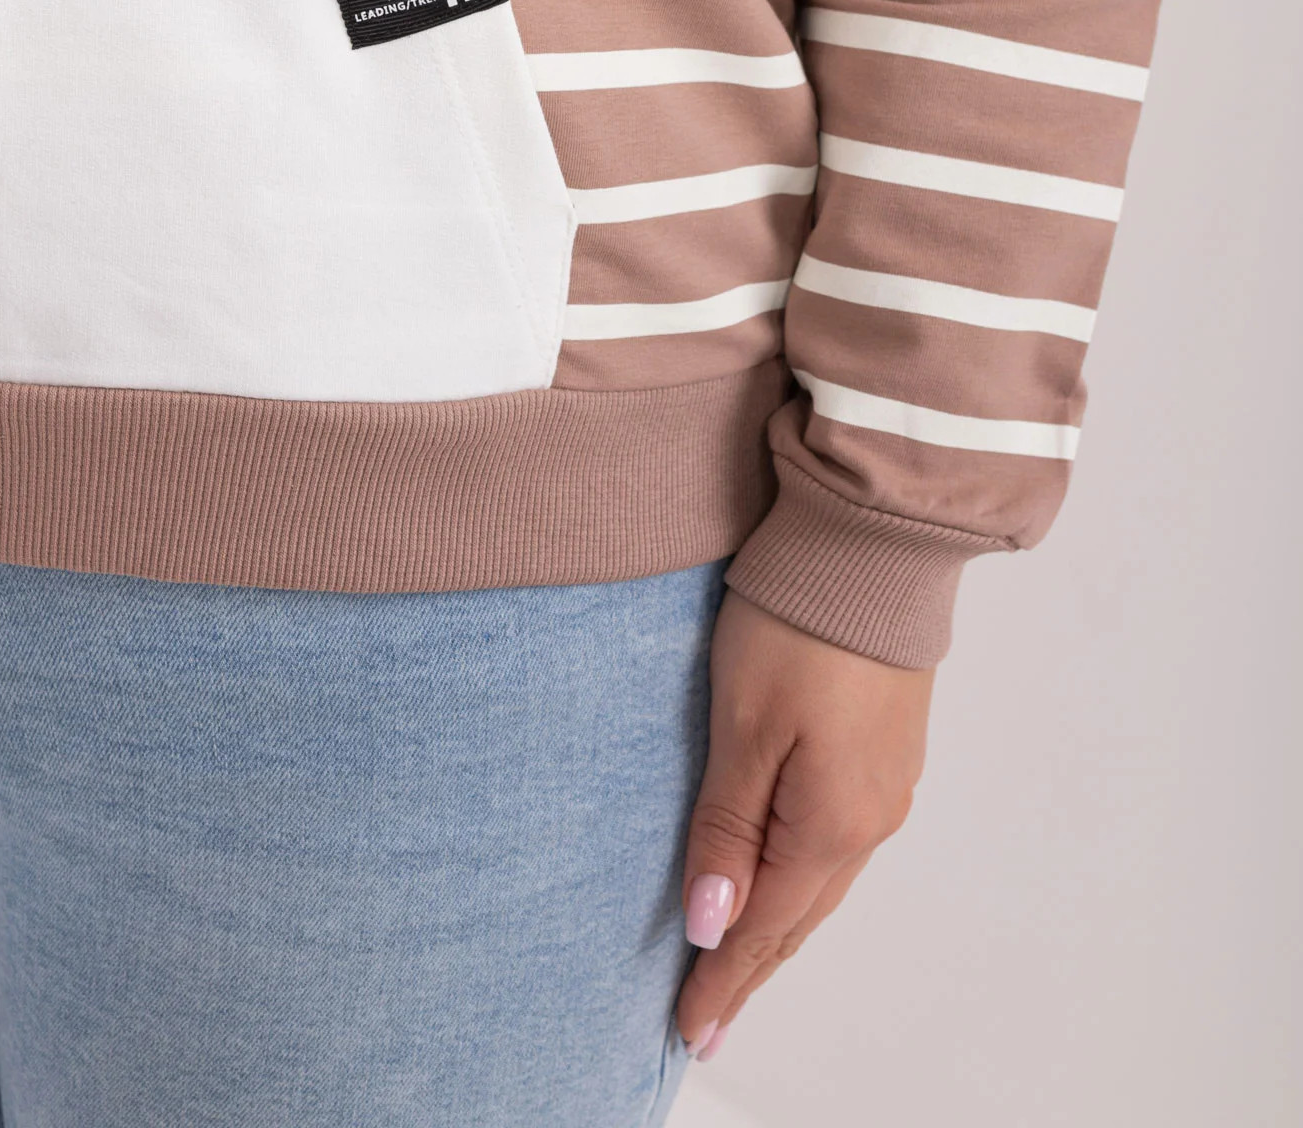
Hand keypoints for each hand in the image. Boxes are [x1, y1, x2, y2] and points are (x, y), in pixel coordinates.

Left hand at [675, 591, 934, 1057]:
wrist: (873, 547)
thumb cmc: (801, 624)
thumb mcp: (744, 725)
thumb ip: (728, 826)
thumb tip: (714, 922)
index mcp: (833, 824)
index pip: (764, 926)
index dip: (723, 980)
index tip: (688, 1028)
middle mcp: (871, 818)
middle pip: (798, 915)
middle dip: (750, 968)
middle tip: (707, 1019)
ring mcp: (887, 784)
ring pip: (822, 881)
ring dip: (779, 925)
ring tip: (740, 964)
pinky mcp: (887, 749)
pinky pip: (839, 842)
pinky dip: (803, 877)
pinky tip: (786, 880)